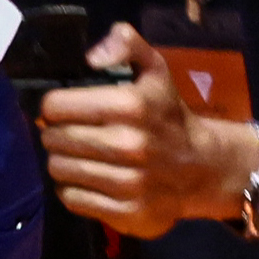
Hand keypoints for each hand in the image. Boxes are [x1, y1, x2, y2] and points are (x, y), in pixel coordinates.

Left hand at [40, 28, 256, 235]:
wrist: (205, 167)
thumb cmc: (169, 116)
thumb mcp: (155, 72)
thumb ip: (127, 46)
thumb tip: (93, 55)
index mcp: (131, 105)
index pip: (54, 106)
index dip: (55, 107)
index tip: (66, 110)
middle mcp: (127, 144)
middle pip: (53, 139)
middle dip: (57, 134)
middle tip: (75, 134)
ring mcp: (127, 182)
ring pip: (58, 169)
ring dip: (64, 162)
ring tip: (84, 155)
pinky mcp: (125, 212)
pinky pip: (71, 198)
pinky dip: (75, 189)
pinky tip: (93, 179)